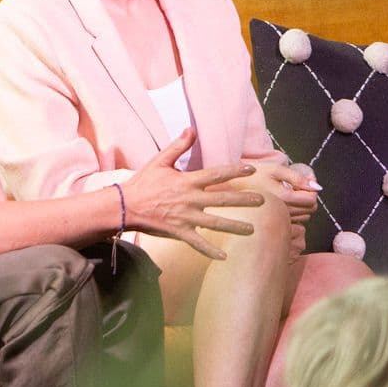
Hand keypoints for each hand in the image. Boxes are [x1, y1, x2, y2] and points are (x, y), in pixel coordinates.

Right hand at [121, 130, 264, 260]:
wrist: (123, 206)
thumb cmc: (143, 183)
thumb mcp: (160, 161)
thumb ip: (179, 146)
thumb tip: (191, 129)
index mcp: (187, 181)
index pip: (216, 174)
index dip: (235, 172)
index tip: (251, 171)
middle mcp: (190, 199)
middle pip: (222, 199)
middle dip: (244, 200)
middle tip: (263, 201)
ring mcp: (185, 217)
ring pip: (215, 223)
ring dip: (235, 227)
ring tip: (252, 230)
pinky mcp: (178, 232)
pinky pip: (197, 243)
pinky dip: (209, 251)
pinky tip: (224, 256)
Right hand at [248, 161, 321, 227]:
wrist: (230, 188)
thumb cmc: (253, 175)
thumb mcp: (275, 170)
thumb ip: (297, 177)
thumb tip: (317, 187)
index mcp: (284, 198)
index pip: (311, 200)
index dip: (312, 188)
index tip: (305, 179)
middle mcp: (282, 212)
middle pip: (310, 209)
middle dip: (309, 196)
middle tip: (298, 184)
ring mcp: (278, 219)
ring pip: (304, 216)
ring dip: (302, 204)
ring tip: (289, 191)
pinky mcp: (274, 223)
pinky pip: (294, 221)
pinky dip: (295, 211)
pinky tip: (285, 201)